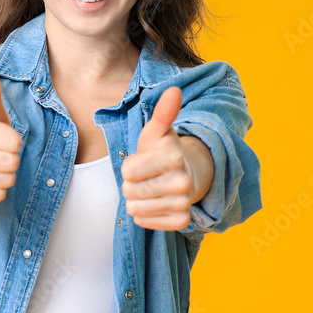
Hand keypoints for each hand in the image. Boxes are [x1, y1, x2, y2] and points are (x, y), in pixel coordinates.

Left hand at [121, 86, 194, 230]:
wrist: (185, 176)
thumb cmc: (161, 152)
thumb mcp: (157, 131)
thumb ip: (162, 113)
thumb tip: (174, 90)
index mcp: (174, 157)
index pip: (127, 171)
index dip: (129, 166)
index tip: (142, 161)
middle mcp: (183, 182)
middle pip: (130, 191)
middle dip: (131, 184)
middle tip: (145, 177)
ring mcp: (183, 204)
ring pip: (135, 209)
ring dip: (136, 200)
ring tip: (150, 189)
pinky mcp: (181, 222)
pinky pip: (144, 222)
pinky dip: (144, 215)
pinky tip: (155, 203)